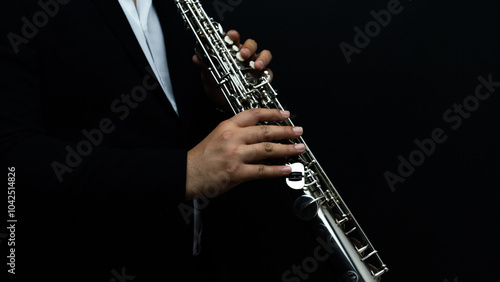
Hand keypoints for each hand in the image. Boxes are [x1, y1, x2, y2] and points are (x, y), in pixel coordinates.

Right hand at [185, 109, 303, 199]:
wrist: (186, 173)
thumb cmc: (200, 158)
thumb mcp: (217, 136)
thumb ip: (237, 133)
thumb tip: (260, 135)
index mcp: (227, 126)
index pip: (254, 114)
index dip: (272, 113)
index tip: (285, 114)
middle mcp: (233, 138)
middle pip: (265, 131)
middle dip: (285, 131)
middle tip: (298, 131)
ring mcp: (236, 155)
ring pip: (267, 149)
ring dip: (286, 149)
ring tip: (298, 149)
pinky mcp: (237, 172)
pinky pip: (262, 171)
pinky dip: (277, 170)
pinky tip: (286, 168)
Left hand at [192, 30, 272, 108]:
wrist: (224, 106)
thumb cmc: (217, 89)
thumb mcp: (209, 79)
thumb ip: (205, 67)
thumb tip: (196, 57)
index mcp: (231, 52)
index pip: (234, 39)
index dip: (233, 35)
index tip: (231, 36)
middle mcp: (244, 57)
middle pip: (251, 44)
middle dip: (248, 47)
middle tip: (243, 54)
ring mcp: (254, 66)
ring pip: (264, 55)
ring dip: (261, 58)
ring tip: (257, 66)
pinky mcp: (262, 78)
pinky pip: (268, 73)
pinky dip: (267, 74)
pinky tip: (263, 78)